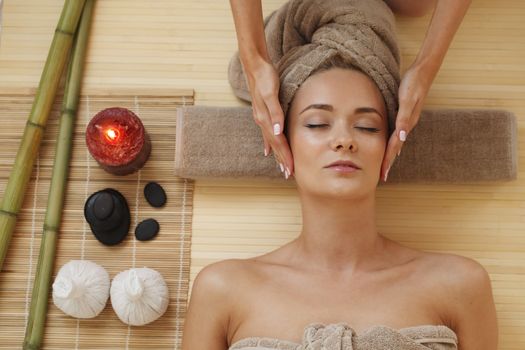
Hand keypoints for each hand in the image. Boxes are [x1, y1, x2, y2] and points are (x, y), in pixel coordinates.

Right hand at [245, 57, 293, 178]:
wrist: (254, 65)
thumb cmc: (265, 77)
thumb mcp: (271, 92)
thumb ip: (275, 111)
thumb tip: (277, 130)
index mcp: (265, 118)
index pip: (278, 142)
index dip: (285, 156)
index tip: (290, 169)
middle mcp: (262, 121)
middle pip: (274, 145)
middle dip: (281, 160)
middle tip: (289, 175)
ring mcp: (261, 118)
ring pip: (271, 141)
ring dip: (277, 155)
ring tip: (281, 167)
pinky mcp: (262, 113)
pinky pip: (266, 134)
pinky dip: (269, 144)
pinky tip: (268, 151)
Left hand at [381, 64, 432, 181]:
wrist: (422, 71)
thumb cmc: (413, 84)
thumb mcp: (408, 100)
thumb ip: (404, 118)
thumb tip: (402, 137)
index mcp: (406, 123)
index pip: (394, 146)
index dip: (388, 160)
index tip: (383, 174)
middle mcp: (407, 124)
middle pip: (396, 148)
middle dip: (389, 162)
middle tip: (382, 176)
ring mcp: (406, 120)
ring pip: (396, 142)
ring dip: (391, 154)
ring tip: (385, 166)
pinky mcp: (404, 114)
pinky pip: (397, 133)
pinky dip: (393, 143)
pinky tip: (392, 145)